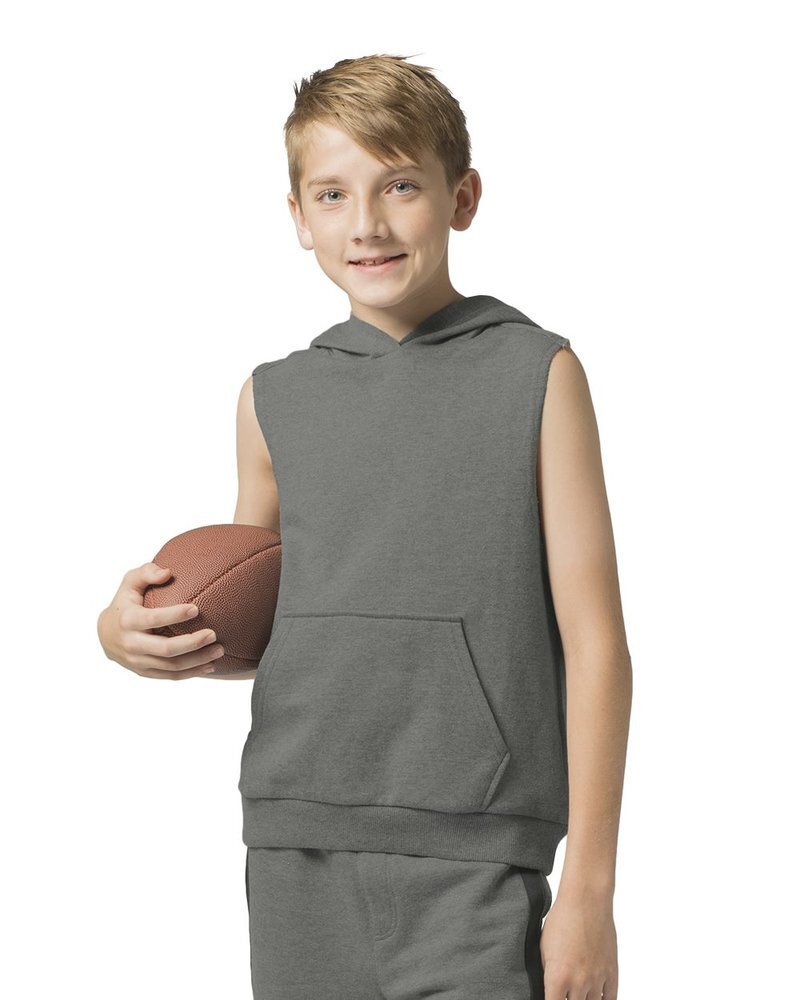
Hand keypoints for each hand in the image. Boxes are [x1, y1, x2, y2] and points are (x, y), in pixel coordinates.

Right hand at [97, 562, 224, 679]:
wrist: (105, 635)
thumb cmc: (125, 603)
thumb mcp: (129, 583)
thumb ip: (146, 573)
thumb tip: (167, 573)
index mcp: (128, 619)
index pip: (153, 619)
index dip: (174, 615)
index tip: (196, 609)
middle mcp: (131, 644)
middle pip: (165, 649)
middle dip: (192, 643)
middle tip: (213, 634)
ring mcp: (137, 661)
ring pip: (171, 666)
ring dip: (197, 660)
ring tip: (219, 650)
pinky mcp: (144, 672)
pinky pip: (170, 676)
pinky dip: (191, 673)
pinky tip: (210, 666)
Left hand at [540, 885, 618, 999]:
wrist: (586, 901)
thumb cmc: (561, 920)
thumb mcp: (543, 948)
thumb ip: (546, 974)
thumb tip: (547, 989)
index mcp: (557, 977)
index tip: (550, 997)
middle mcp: (579, 982)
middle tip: (565, 992)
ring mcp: (597, 979)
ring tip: (578, 992)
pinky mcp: (612, 972)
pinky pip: (610, 999)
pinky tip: (594, 998)